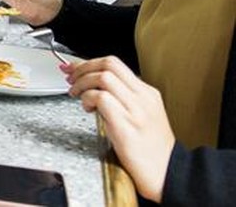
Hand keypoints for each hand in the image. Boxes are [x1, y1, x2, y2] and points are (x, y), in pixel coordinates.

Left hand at [64, 56, 173, 201]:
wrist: (166, 173)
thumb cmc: (150, 150)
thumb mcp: (140, 116)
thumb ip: (121, 100)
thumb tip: (92, 88)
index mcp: (147, 93)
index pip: (115, 64)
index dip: (89, 63)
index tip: (73, 68)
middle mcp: (143, 98)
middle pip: (109, 64)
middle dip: (83, 68)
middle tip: (71, 79)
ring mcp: (136, 110)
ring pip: (104, 77)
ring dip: (83, 83)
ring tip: (78, 95)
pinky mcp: (126, 125)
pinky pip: (102, 98)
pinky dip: (88, 99)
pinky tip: (87, 109)